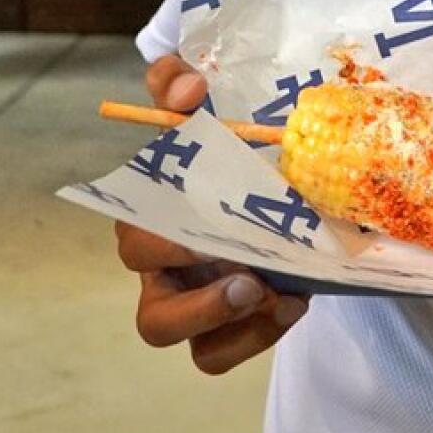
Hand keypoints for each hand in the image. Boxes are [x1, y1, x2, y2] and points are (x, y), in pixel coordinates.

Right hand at [117, 53, 307, 374]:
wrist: (266, 164)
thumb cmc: (215, 139)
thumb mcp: (194, 101)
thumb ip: (175, 80)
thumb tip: (186, 90)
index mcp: (151, 223)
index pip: (134, 243)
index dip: (161, 243)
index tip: (204, 228)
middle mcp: (169, 275)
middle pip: (155, 318)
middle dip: (200, 308)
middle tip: (249, 281)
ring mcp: (203, 307)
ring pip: (199, 350)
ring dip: (238, 332)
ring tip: (280, 297)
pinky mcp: (238, 325)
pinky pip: (235, 352)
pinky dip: (263, 335)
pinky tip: (298, 300)